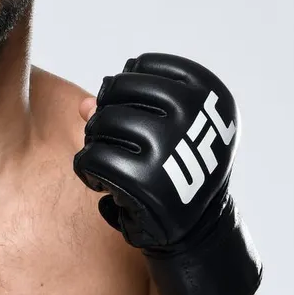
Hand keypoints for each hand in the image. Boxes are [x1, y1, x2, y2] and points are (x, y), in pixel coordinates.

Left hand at [73, 53, 261, 294]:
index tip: (136, 112)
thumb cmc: (175, 163)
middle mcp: (195, 113)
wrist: (196, 228)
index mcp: (209, 92)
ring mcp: (172, 145)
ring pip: (99, 121)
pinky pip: (91, 158)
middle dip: (106, 113)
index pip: (142, 66)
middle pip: (116, 89)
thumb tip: (85, 105)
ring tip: (112, 160)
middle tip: (117, 140)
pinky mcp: (147, 181)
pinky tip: (101, 181)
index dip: (127, 88)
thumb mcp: (164, 124)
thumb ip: (122, 103)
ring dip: (95, 141)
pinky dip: (86, 168)